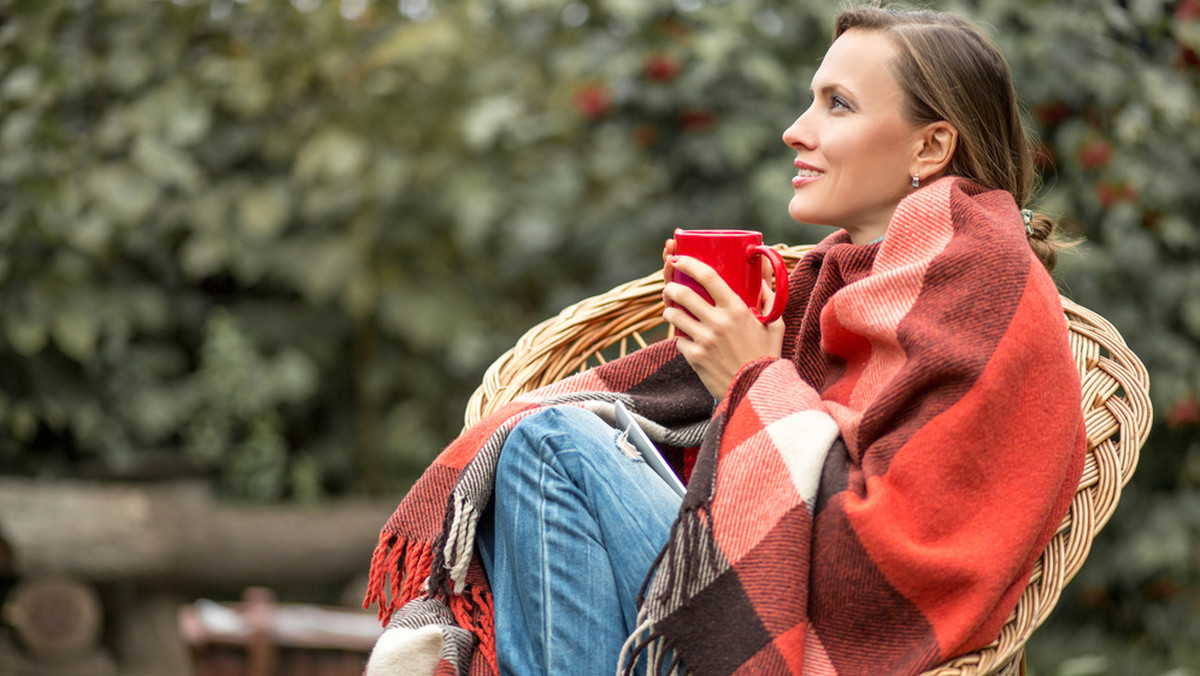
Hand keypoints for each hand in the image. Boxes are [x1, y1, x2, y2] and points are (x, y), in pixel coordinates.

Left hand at [662, 254, 784, 400]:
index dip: (689, 263)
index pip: (708, 277)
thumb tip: (762, 264)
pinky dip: (679, 336)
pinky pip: (678, 339)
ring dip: (669, 310)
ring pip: (674, 316)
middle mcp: (718, 322)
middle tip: (670, 287)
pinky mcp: (694, 357)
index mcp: (737, 309)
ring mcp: (704, 340)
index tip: (678, 259)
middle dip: (670, 287)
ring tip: (672, 310)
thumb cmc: (766, 354)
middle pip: (683, 294)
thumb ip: (767, 293)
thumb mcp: (773, 322)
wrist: (756, 391)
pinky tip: (685, 336)